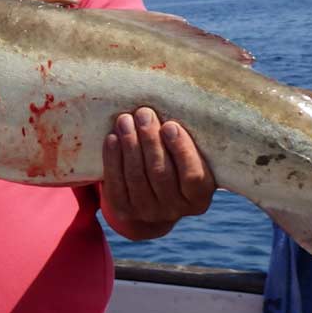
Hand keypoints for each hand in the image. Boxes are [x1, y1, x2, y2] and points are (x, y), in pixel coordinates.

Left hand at [101, 107, 214, 239]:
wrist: (152, 198)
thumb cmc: (176, 165)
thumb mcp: (190, 158)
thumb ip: (186, 140)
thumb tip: (173, 100)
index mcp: (199, 198)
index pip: (193, 175)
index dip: (181, 150)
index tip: (170, 125)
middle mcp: (175, 210)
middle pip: (160, 173)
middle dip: (150, 140)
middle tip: (143, 113)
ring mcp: (148, 212)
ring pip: (136, 176)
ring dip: (129, 144)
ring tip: (125, 120)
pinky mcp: (124, 210)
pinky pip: (116, 182)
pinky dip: (112, 158)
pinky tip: (112, 138)